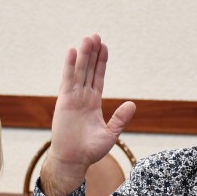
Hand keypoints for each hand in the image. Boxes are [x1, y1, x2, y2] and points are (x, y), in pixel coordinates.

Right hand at [41, 34, 135, 195]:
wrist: (74, 160)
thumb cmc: (90, 151)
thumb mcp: (110, 134)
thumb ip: (120, 118)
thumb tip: (132, 104)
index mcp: (93, 103)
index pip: (98, 78)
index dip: (101, 62)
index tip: (104, 47)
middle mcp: (82, 98)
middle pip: (88, 70)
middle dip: (92, 53)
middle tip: (96, 35)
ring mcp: (73, 98)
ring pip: (79, 72)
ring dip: (83, 55)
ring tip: (87, 38)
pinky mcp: (64, 102)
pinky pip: (68, 80)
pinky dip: (69, 66)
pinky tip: (72, 52)